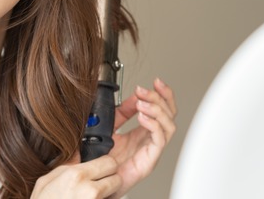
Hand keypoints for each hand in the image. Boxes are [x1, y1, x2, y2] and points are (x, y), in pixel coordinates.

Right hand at [31, 154, 121, 198]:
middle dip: (111, 178)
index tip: (103, 166)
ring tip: (92, 195)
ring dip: (109, 193)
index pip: (109, 162)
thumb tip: (78, 155)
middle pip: (117, 178)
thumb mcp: (46, 181)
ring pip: (115, 194)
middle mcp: (89, 190)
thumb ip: (66, 166)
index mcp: (77, 175)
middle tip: (101, 182)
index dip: (107, 164)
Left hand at [107, 78, 176, 197]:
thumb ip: (123, 111)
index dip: (163, 94)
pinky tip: (142, 117)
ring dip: (157, 110)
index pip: (162, 109)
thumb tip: (135, 96)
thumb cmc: (102, 159)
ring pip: (169, 126)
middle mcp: (150, 140)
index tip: (156, 81)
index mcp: (142, 131)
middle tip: (143, 90)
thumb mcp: (110, 126)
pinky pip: (159, 141)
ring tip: (142, 103)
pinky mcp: (149, 161)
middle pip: (169, 115)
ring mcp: (151, 150)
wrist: (94, 180)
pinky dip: (154, 125)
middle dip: (159, 98)